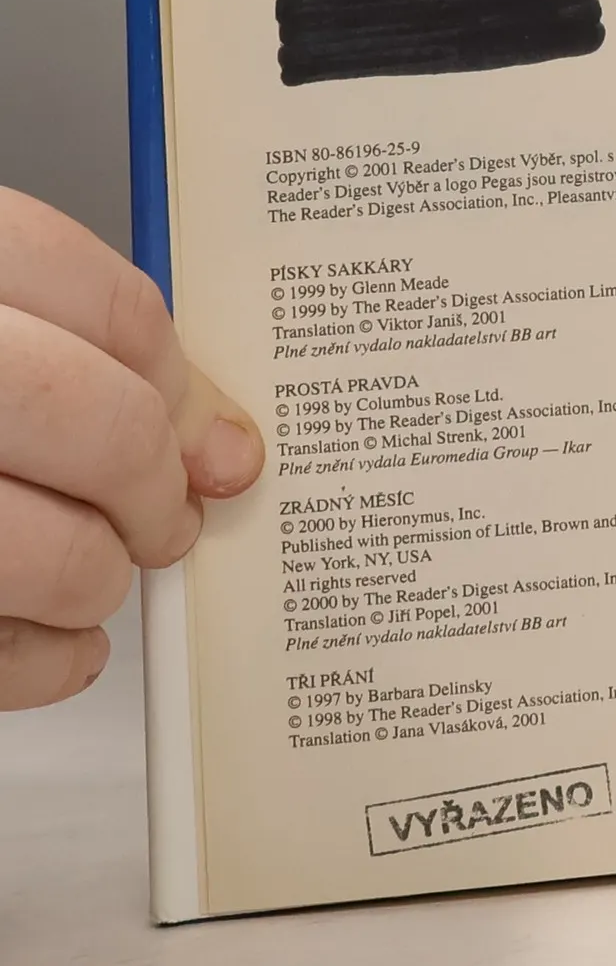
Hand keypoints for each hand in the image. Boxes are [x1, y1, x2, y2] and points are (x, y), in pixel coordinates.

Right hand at [0, 191, 262, 708]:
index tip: (186, 423)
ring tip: (81, 568)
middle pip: (101, 426)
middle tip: (156, 513)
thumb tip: (221, 447)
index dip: (171, 378)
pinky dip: (44, 660)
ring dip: (96, 577)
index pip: (108, 304)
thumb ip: (79, 360)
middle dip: (152, 489)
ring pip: (59, 555)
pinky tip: (43, 637)